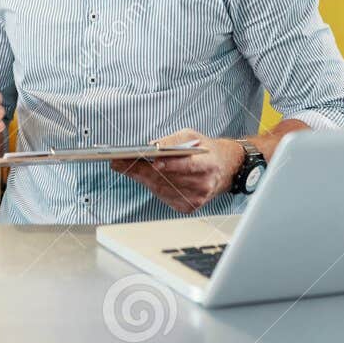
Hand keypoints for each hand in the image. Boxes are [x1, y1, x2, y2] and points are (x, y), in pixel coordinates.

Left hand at [110, 129, 243, 214]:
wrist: (224, 169)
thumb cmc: (204, 150)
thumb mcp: (191, 136)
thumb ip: (172, 140)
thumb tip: (151, 147)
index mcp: (208, 164)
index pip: (189, 166)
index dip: (171, 164)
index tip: (151, 160)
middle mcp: (203, 184)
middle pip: (168, 178)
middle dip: (141, 169)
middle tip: (120, 161)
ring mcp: (196, 198)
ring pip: (161, 188)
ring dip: (141, 177)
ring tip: (123, 166)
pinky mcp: (188, 206)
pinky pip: (163, 196)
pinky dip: (151, 185)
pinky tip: (141, 176)